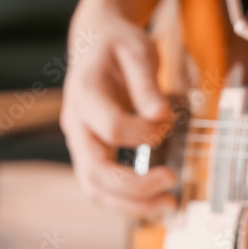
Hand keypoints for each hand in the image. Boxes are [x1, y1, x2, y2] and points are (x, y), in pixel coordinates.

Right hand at [60, 4, 176, 214]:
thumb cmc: (118, 45)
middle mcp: (75, 123)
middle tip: (172, 182)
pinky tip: (155, 201)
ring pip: (95, 189)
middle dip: (135, 186)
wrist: (96, 42)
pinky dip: (127, 200)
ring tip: (168, 206)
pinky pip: (102, 187)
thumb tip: (160, 115)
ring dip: (131, 205)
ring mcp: (80, 142)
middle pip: (95, 172)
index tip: (168, 120)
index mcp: (84, 93)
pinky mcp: (90, 153)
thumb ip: (147, 83)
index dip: (145, 131)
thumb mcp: (137, 50)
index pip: (111, 127)